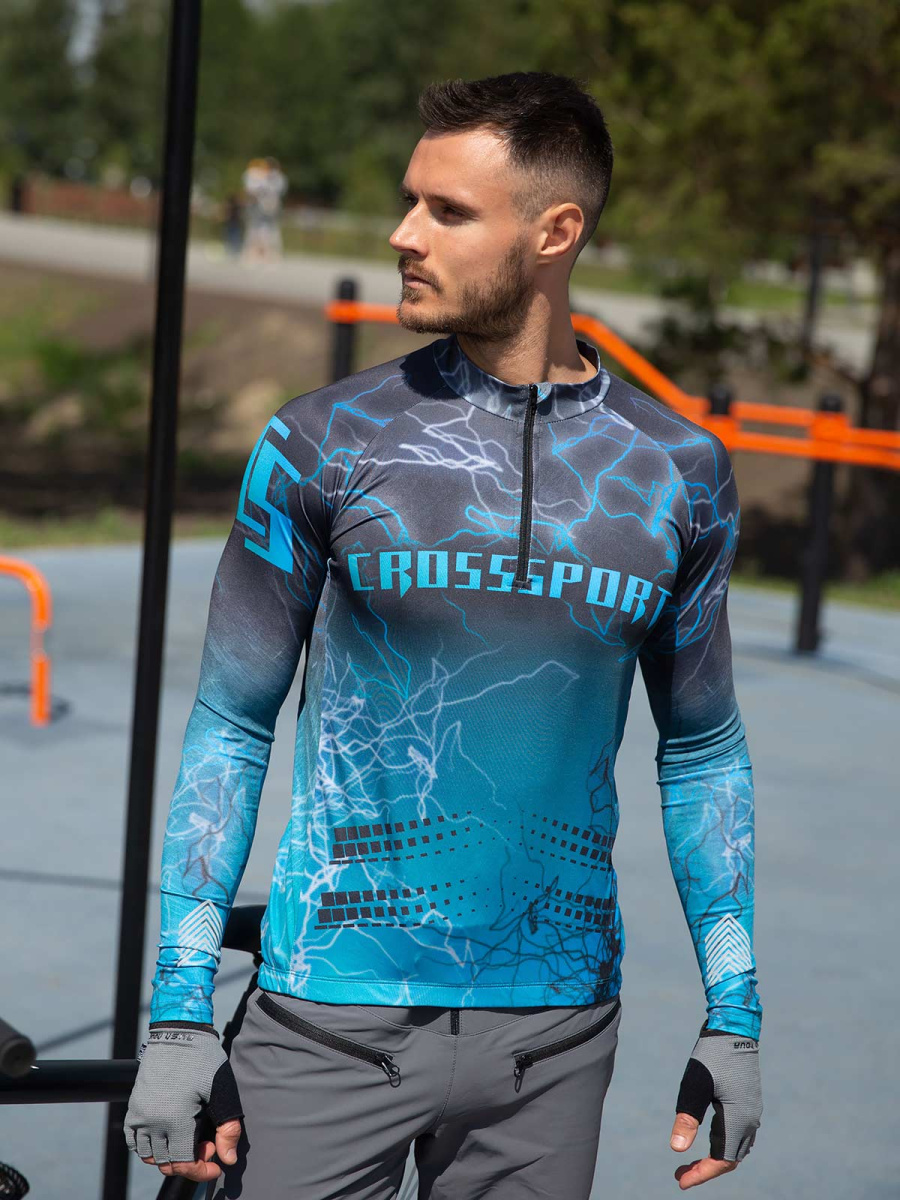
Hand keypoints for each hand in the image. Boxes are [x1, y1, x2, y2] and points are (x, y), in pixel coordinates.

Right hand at [125, 1022, 243, 1177]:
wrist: (178, 1032)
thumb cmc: (203, 1059)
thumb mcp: (223, 1091)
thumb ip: (228, 1128)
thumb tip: (228, 1158)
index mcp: (176, 1119)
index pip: (184, 1163)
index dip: (202, 1170)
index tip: (215, 1164)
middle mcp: (153, 1121)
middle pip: (167, 1163)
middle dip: (189, 1161)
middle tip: (207, 1144)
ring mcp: (140, 1115)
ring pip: (149, 1156)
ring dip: (169, 1156)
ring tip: (188, 1139)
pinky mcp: (133, 1107)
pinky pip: (134, 1141)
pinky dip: (148, 1147)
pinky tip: (167, 1136)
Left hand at [670, 1024, 761, 1189]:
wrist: (733, 1028)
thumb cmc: (711, 1054)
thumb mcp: (694, 1084)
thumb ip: (687, 1118)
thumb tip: (677, 1149)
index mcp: (738, 1119)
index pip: (722, 1160)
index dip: (701, 1174)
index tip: (680, 1181)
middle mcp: (749, 1119)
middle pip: (730, 1158)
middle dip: (706, 1170)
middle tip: (680, 1174)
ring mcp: (752, 1111)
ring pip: (736, 1147)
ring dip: (715, 1158)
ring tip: (690, 1161)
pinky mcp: (749, 1101)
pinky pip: (739, 1134)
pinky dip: (723, 1144)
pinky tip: (706, 1140)